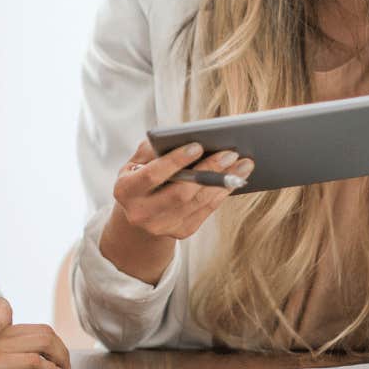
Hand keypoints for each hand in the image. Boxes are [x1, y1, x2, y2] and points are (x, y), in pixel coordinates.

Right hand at [0, 323, 71, 368]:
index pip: (32, 329)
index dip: (50, 341)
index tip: (57, 357)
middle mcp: (0, 335)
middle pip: (44, 331)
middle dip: (61, 348)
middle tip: (66, 365)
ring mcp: (0, 346)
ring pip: (45, 341)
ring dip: (61, 356)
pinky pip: (32, 360)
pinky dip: (49, 367)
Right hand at [111, 138, 252, 240]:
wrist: (140, 210)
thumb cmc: (141, 174)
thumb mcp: (138, 160)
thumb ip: (153, 148)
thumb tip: (184, 137)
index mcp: (125, 190)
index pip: (152, 175)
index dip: (175, 161)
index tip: (197, 145)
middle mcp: (140, 213)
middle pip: (180, 192)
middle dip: (208, 171)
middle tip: (230, 153)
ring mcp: (161, 226)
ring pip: (197, 202)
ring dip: (223, 182)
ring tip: (242, 163)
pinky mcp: (180, 232)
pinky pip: (205, 211)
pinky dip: (221, 193)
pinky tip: (235, 178)